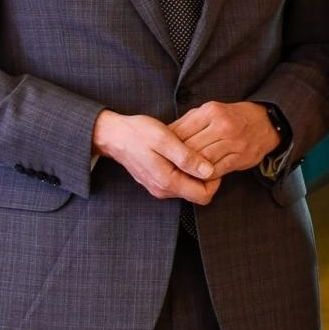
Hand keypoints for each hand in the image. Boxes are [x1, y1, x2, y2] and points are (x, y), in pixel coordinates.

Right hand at [93, 109, 219, 204]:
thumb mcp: (165, 140)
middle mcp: (164, 190)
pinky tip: (183, 153)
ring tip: (193, 151)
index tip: (214, 160)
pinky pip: (179, 181)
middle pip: (198, 192)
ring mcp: (159, 187)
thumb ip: (187, 158)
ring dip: (195, 172)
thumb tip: (209, 172)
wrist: (113, 135)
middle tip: (205, 153)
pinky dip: (186, 170)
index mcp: (168, 182)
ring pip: (189, 187)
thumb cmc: (138, 133)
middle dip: (207, 176)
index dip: (215, 180)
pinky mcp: (157, 181)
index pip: (204, 195)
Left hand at [170, 101, 279, 177]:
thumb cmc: (232, 118)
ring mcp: (233, 142)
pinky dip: (206, 175)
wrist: (265, 123)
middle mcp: (222, 125)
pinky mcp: (241, 157)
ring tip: (181, 174)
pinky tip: (199, 176)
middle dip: (177, 160)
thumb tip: (165, 135)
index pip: (180, 132)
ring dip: (190, 170)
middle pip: (190, 147)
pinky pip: (217, 170)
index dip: (168, 146)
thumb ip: (188, 122)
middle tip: (167, 168)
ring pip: (202, 160)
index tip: (161, 154)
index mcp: (210, 111)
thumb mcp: (210, 111)